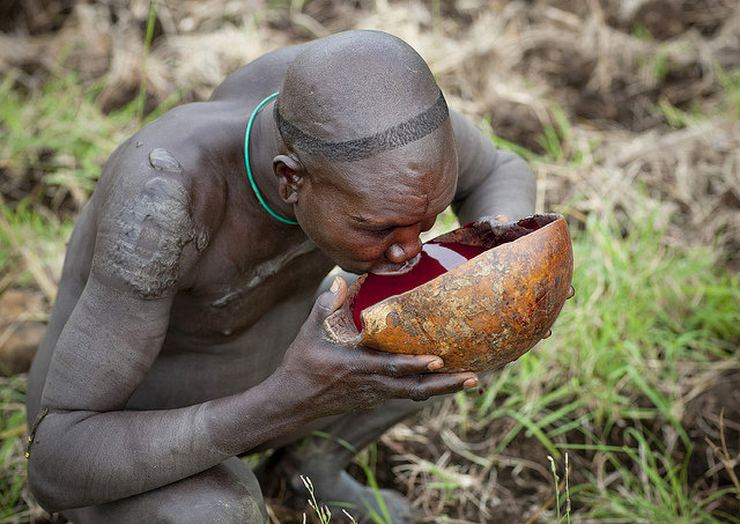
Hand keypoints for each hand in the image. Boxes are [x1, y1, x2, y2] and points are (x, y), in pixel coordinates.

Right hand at [274, 277, 478, 417]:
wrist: (292, 401)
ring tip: (472, 379)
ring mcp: (376, 394)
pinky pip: (406, 393)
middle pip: (415, 388)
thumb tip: (341, 280)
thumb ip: (326, 306)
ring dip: (443, 388)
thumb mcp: (309, 332)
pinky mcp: (376, 397)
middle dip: (445, 384)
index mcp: (356, 367)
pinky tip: (446, 381)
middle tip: (473, 377)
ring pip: (415, 393)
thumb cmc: (302, 364)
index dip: (415, 365)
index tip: (439, 360)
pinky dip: (428, 388)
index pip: (391, 368)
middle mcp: (371, 384)